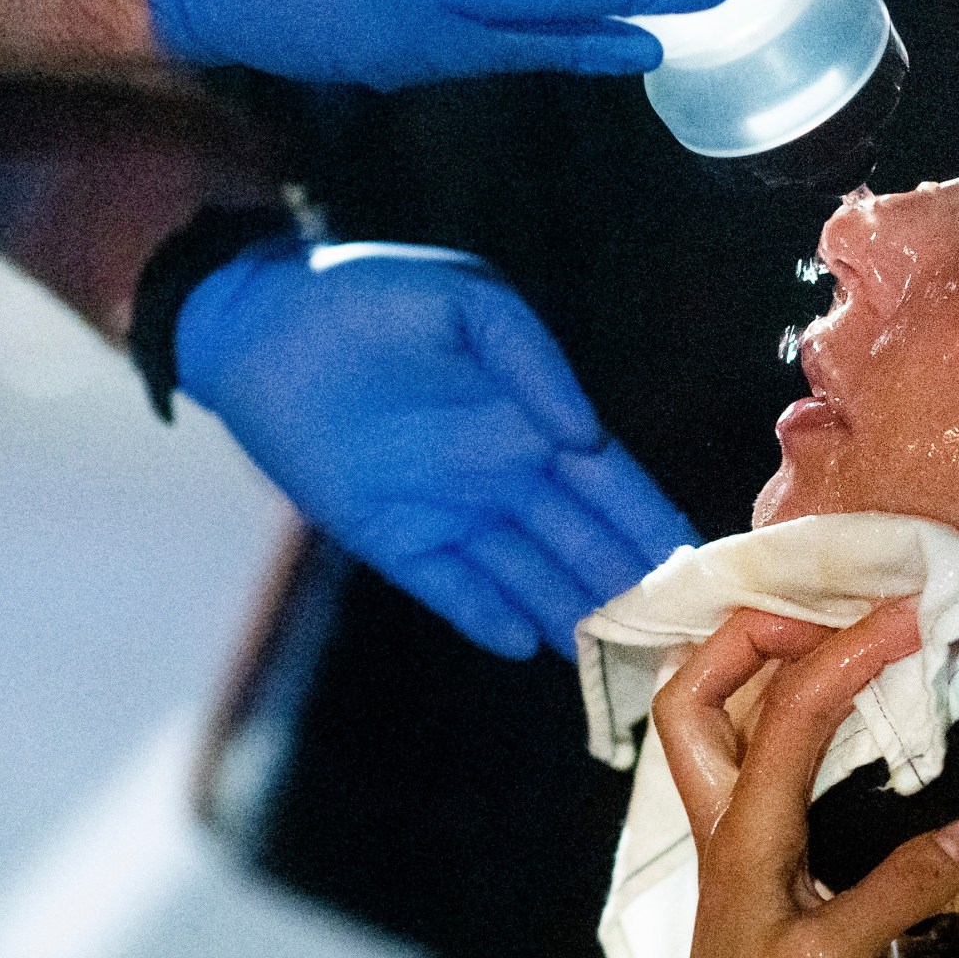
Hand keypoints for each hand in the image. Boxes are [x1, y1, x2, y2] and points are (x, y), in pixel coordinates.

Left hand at [177, 237, 696, 658]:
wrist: (258, 324)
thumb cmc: (368, 296)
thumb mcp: (469, 303)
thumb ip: (534, 361)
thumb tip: (584, 435)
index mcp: (533, 421)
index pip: (611, 486)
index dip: (653, 525)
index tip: (700, 568)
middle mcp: (505, 477)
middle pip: (582, 546)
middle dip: (631, 591)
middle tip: (682, 638)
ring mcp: (451, 514)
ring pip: (530, 577)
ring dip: (574, 617)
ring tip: (623, 661)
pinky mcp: (393, 539)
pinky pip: (452, 588)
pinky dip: (489, 616)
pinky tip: (528, 646)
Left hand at [656, 604, 958, 957]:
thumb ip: (903, 891)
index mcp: (745, 834)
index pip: (790, 715)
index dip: (849, 653)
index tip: (907, 616)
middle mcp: (724, 817)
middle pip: (694, 691)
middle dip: (751, 634)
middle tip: (832, 619)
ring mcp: (732, 830)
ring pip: (713, 715)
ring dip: (760, 664)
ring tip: (835, 638)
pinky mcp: (751, 848)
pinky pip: (750, 749)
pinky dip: (783, 708)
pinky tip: (836, 706)